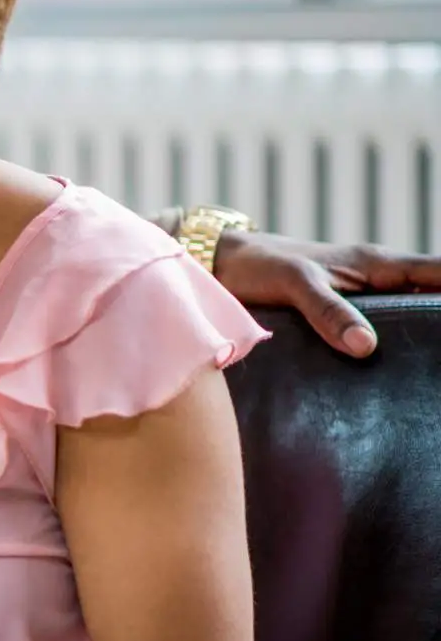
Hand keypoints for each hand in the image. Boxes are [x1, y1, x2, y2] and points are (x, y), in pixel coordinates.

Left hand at [214, 230, 440, 357]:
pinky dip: (396, 346)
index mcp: (378, 264)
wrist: (221, 263)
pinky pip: (382, 331)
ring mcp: (362, 299)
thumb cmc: (259, 266)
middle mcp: (377, 280)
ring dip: (427, 338)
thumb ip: (328, 312)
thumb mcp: (295, 285)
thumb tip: (366, 347)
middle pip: (434, 297)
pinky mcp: (342, 317)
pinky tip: (401, 377)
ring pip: (410, 316)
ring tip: (434, 377)